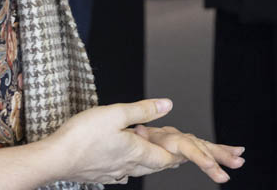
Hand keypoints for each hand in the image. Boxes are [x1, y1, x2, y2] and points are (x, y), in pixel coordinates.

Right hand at [44, 99, 244, 184]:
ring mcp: (119, 171)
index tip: (223, 161)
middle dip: (199, 162)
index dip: (201, 155)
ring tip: (186, 158)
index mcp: (141, 153)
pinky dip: (144, 161)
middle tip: (224, 170)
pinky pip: (131, 167)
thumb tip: (169, 105)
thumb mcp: (116, 114)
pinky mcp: (105, 171)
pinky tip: (138, 159)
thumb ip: (144, 110)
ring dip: (170, 160)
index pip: (178, 155)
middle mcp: (133, 166)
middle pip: (170, 163)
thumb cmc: (81, 137)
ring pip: (150, 165)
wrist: (51, 160)